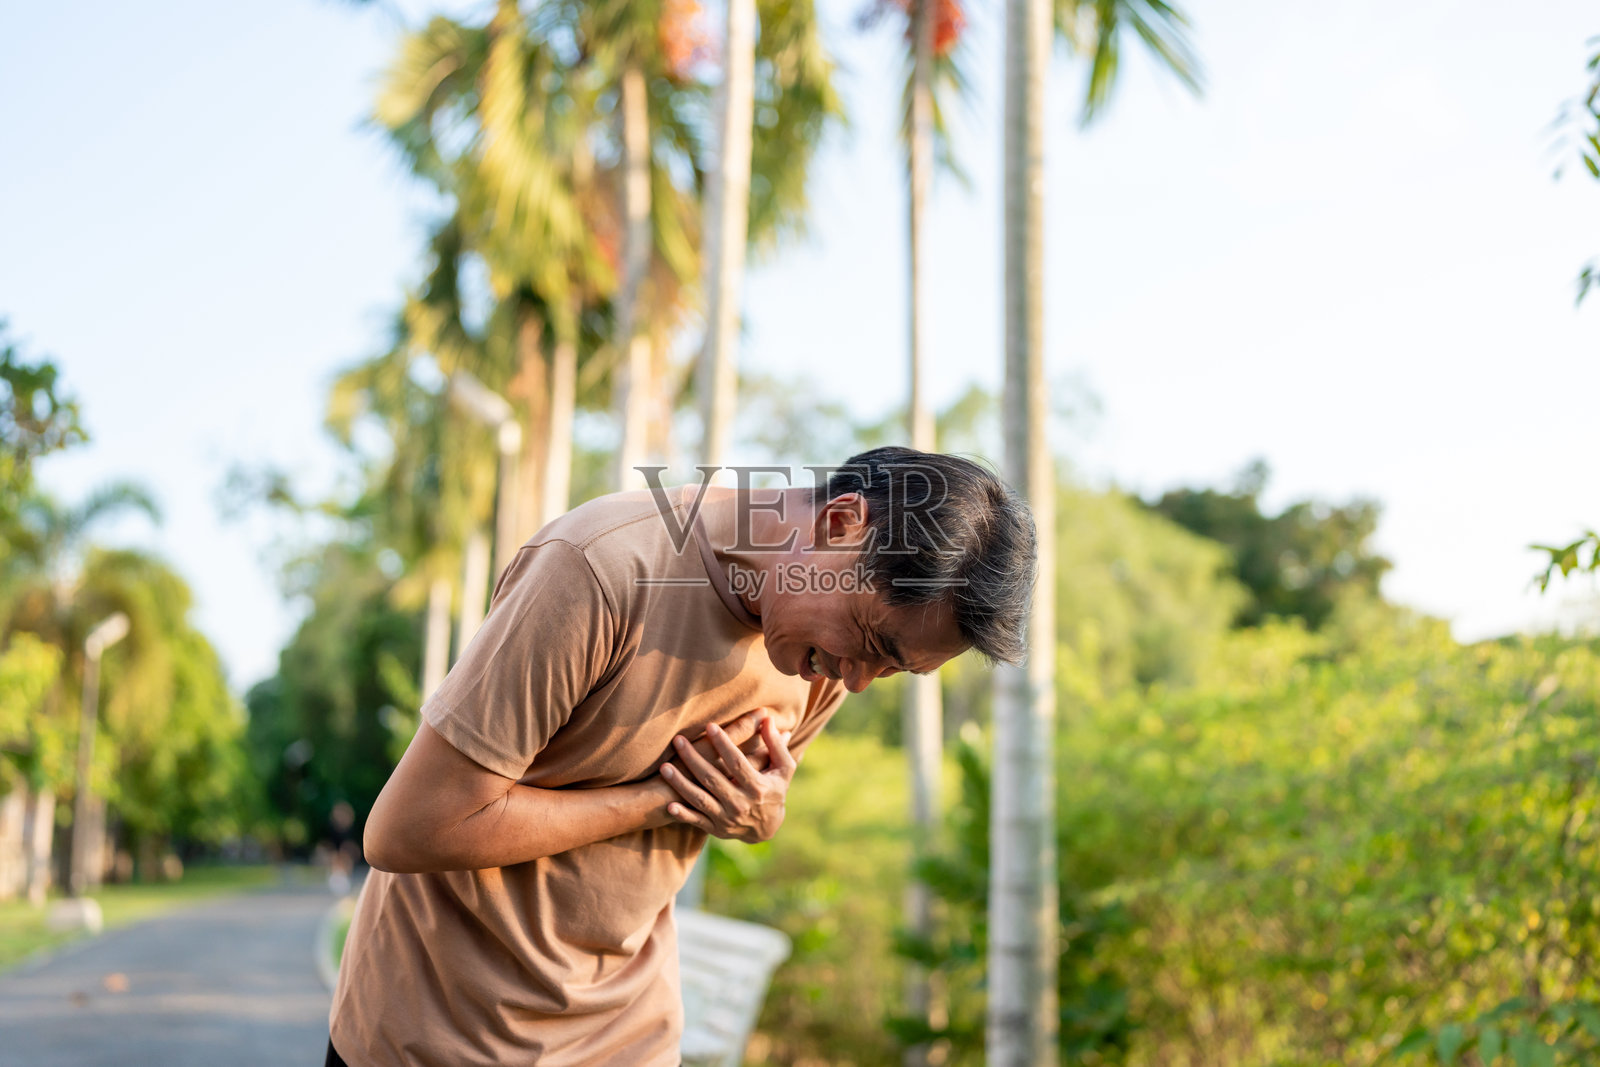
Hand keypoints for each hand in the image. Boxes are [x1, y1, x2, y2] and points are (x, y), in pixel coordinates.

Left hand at [660, 715, 796, 842]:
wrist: (767, 829)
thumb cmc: (774, 790)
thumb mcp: (783, 769)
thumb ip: (776, 745)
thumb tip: (768, 719)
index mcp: (757, 787)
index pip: (737, 763)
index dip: (724, 744)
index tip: (710, 726)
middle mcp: (740, 804)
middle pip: (712, 779)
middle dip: (693, 759)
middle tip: (678, 740)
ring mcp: (726, 818)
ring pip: (700, 799)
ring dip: (681, 784)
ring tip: (664, 767)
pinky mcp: (715, 829)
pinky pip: (696, 821)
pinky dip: (683, 815)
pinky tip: (669, 805)